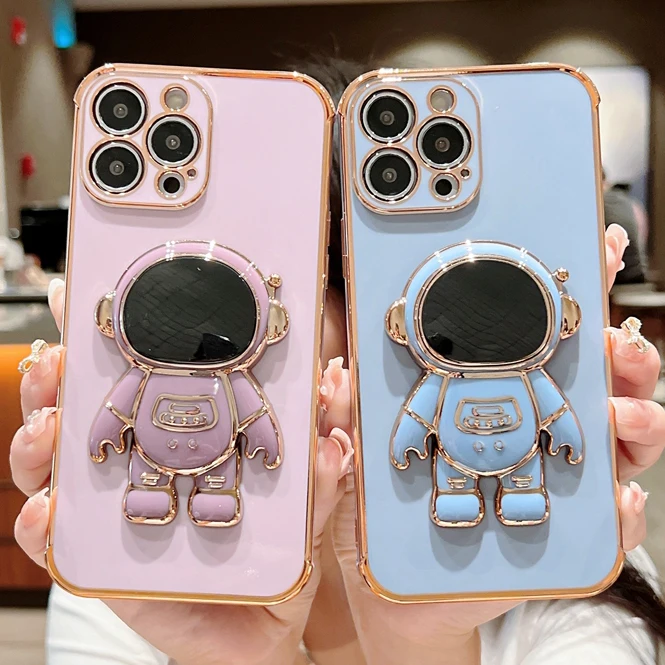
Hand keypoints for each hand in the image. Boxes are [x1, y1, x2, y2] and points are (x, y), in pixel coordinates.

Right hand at [11, 279, 352, 664]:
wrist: (262, 631)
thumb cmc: (281, 559)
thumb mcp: (309, 503)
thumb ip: (323, 462)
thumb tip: (334, 407)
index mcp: (184, 438)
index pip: (137, 379)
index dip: (106, 341)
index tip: (82, 303)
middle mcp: (140, 466)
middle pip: (82, 412)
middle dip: (56, 380)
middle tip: (52, 361)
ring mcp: (114, 512)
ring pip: (56, 467)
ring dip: (39, 439)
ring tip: (46, 428)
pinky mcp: (103, 562)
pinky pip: (59, 542)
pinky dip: (44, 524)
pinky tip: (48, 509)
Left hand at [321, 224, 664, 664]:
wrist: (396, 591)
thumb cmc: (378, 512)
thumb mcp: (352, 454)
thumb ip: (342, 415)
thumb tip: (337, 377)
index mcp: (481, 392)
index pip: (533, 335)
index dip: (570, 294)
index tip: (601, 249)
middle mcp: (526, 425)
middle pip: (593, 378)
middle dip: (622, 352)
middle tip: (620, 343)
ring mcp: (548, 476)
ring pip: (613, 437)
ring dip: (634, 418)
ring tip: (623, 414)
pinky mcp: (559, 534)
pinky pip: (606, 524)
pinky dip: (623, 511)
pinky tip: (618, 495)